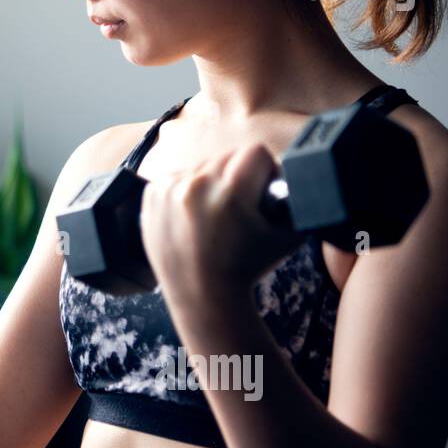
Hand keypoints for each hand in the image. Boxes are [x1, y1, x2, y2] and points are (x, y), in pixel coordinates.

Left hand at [139, 143, 304, 310]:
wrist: (202, 295)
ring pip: (201, 167)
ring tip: (214, 216)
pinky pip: (176, 178)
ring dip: (211, 184)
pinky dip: (186, 192)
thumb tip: (294, 176)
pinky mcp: (152, 196)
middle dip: (238, 178)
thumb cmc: (246, 267)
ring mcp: (170, 190)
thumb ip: (295, 199)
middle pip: (227, 158)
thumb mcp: (288, 234)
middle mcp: (197, 186)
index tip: (262, 190)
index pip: (255, 152)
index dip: (265, 170)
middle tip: (238, 208)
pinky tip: (194, 218)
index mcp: (231, 192)